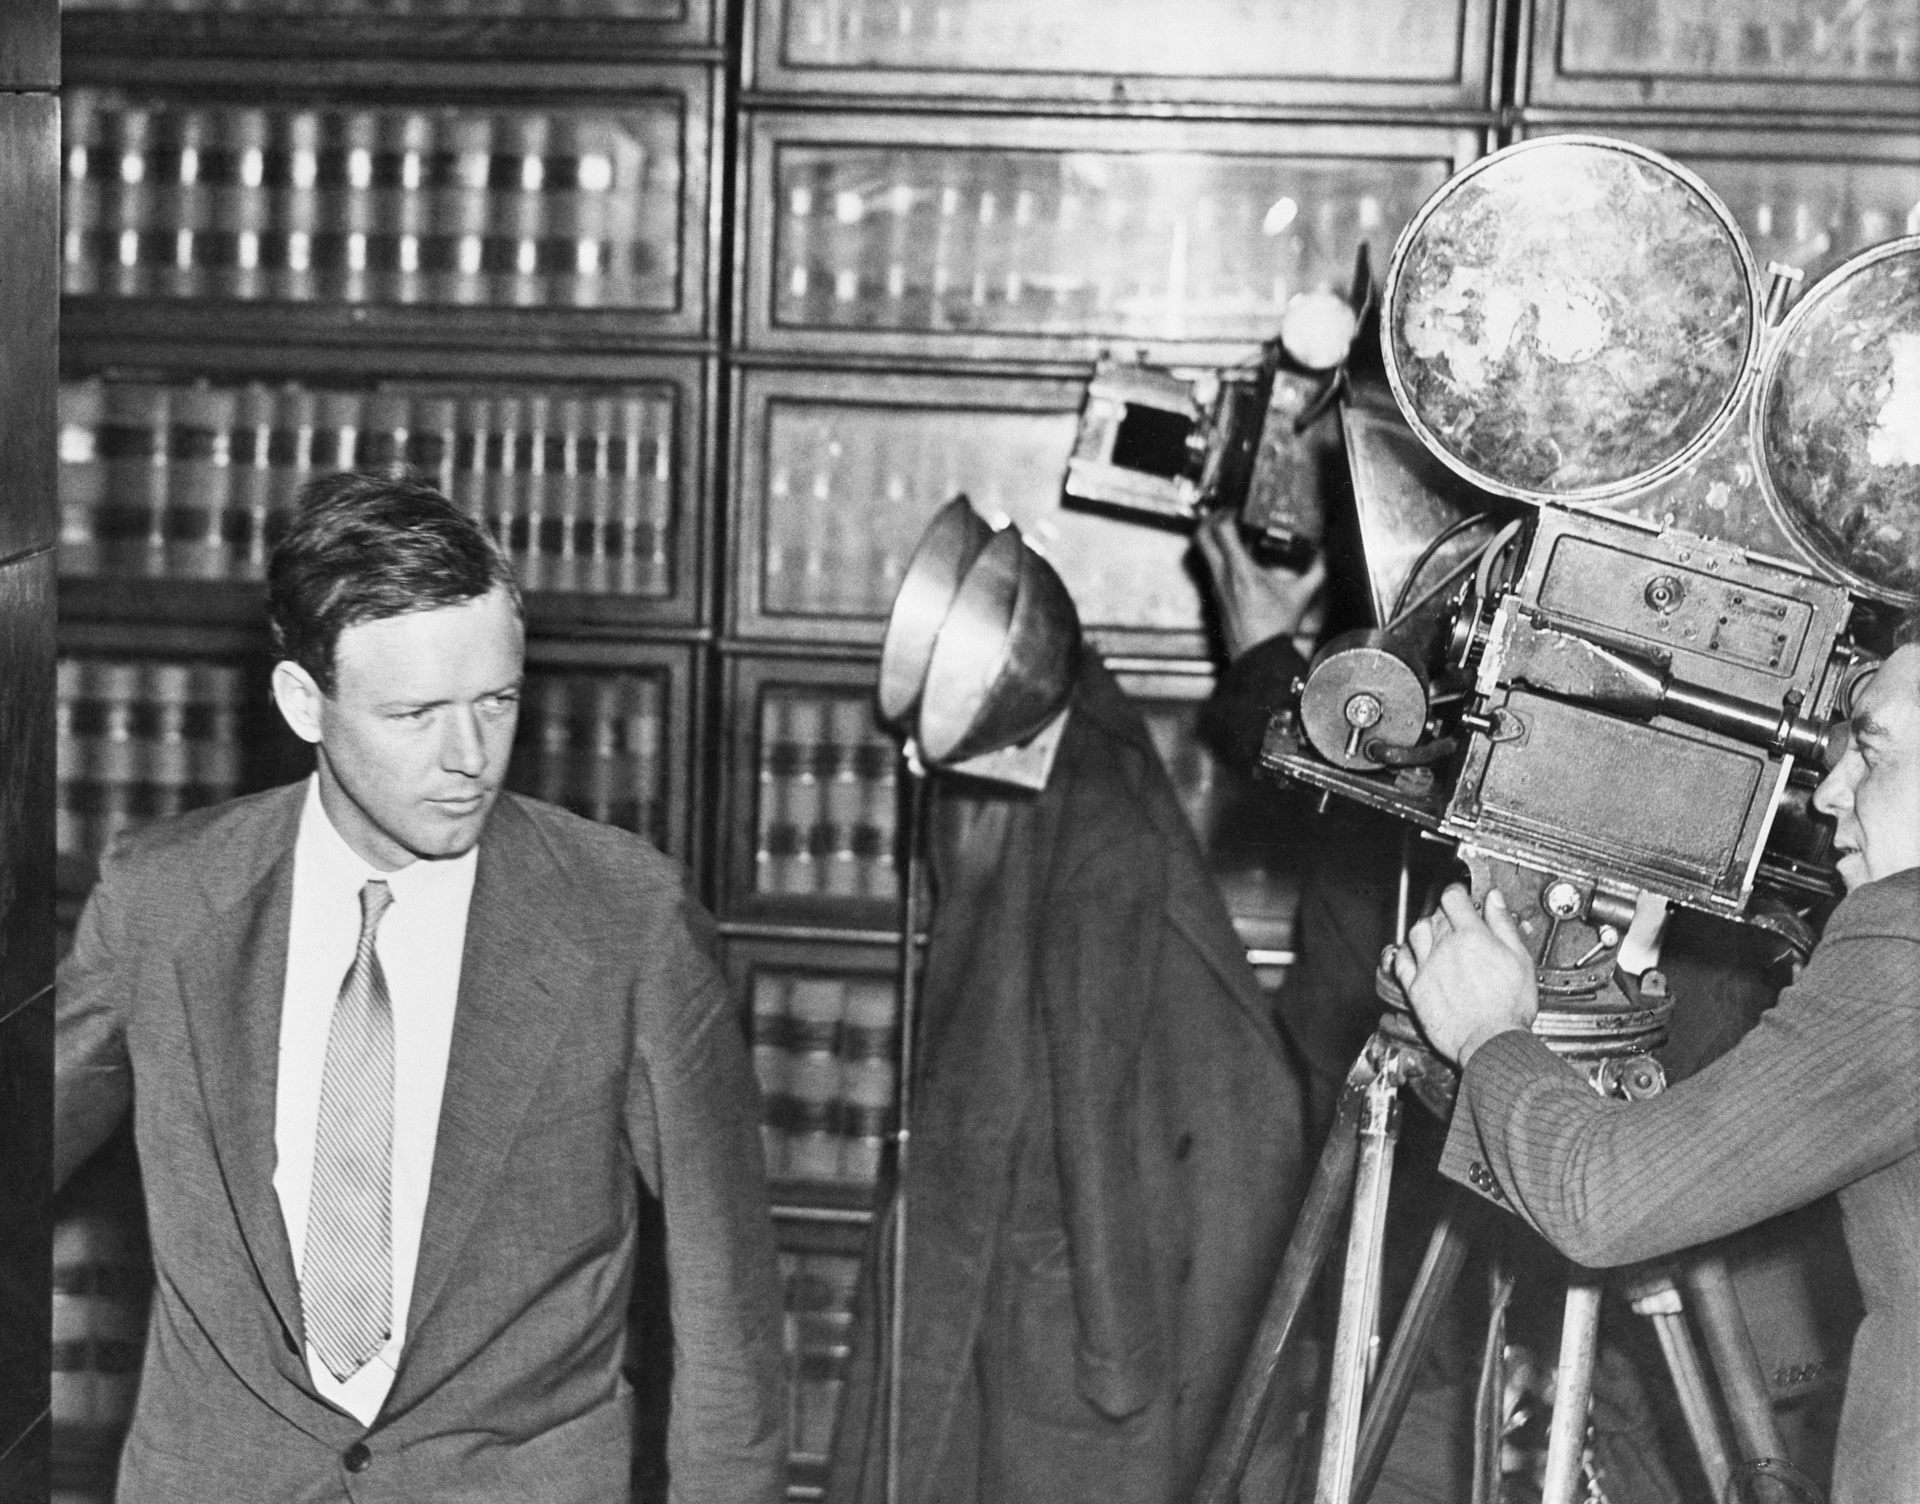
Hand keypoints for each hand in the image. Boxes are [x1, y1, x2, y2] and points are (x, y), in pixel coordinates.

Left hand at [1193, 510, 1326, 661]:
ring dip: (1212, 538)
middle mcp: (1221, 576)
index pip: (1221, 529)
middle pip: (1200, 536)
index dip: (1226, 512)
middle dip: (1209, 519)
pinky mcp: (1215, 597)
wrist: (1258, 657)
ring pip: (1203, 553)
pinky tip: (1236, 559)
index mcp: (1240, 570)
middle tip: (1224, 514)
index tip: (1236, 508)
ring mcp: (1215, 587)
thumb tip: (1325, 556)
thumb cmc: (1274, 630)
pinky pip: (1211, 569)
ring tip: (1230, 533)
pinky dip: (1218, 557)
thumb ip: (1316, 572)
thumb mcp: (1300, 596)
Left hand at [1391, 885, 1537, 1065]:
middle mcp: (1444, 947)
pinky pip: (1401, 961)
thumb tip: (1494, 899)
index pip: (1453, 898)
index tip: (1461, 896)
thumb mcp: (1520, 959)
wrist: (1492, 1042)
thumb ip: (1503, 925)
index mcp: (1471, 935)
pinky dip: (1404, 953)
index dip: (1457, 893)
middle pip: (1435, 915)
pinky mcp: (1416, 989)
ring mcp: (1427, 967)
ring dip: (1424, 929)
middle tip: (1455, 921)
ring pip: (1415, 933)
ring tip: (1435, 936)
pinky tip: (1412, 954)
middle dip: (1444, 913)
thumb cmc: (1510, 1006)